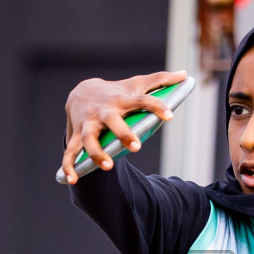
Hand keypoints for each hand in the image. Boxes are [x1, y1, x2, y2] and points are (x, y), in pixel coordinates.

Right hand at [61, 70, 186, 184]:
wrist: (81, 92)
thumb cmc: (116, 92)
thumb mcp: (136, 84)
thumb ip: (159, 80)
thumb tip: (184, 74)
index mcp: (121, 99)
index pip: (142, 100)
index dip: (156, 106)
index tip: (169, 115)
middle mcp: (103, 112)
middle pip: (112, 121)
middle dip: (123, 133)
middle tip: (136, 146)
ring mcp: (88, 124)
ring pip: (89, 139)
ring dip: (96, 152)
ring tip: (109, 166)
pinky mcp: (76, 135)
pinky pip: (70, 152)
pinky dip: (69, 166)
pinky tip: (73, 179)